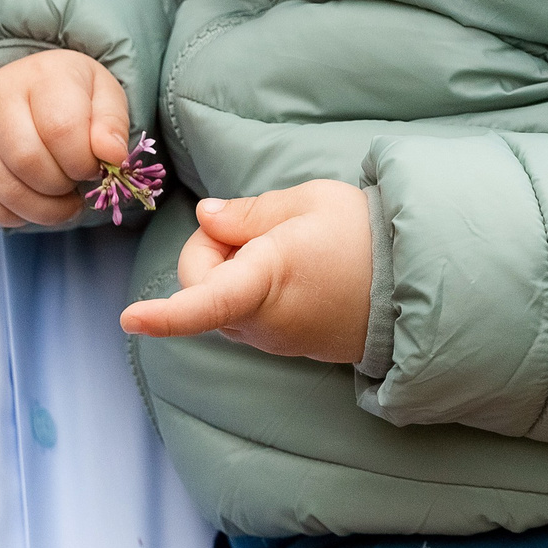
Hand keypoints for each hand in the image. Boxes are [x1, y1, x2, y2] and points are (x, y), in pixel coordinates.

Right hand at [0, 49, 130, 227]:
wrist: (32, 90)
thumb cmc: (74, 97)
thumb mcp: (105, 98)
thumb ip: (112, 125)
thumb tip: (112, 155)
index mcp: (41, 74)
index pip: (61, 129)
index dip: (84, 162)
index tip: (94, 166)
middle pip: (27, 161)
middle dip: (61, 187)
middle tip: (74, 184)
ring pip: (4, 188)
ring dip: (42, 210)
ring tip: (61, 200)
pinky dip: (15, 217)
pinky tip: (33, 204)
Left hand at [120, 179, 371, 363]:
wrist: (418, 287)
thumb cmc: (366, 236)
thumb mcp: (308, 202)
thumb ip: (249, 212)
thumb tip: (206, 218)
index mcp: (266, 280)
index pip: (204, 302)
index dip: (164, 314)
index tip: (129, 320)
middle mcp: (262, 322)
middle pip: (199, 281)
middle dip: (210, 247)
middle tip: (256, 222)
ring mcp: (273, 339)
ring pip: (220, 296)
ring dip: (232, 265)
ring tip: (286, 244)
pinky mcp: (285, 344)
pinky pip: (245, 311)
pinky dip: (251, 284)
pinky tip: (294, 266)